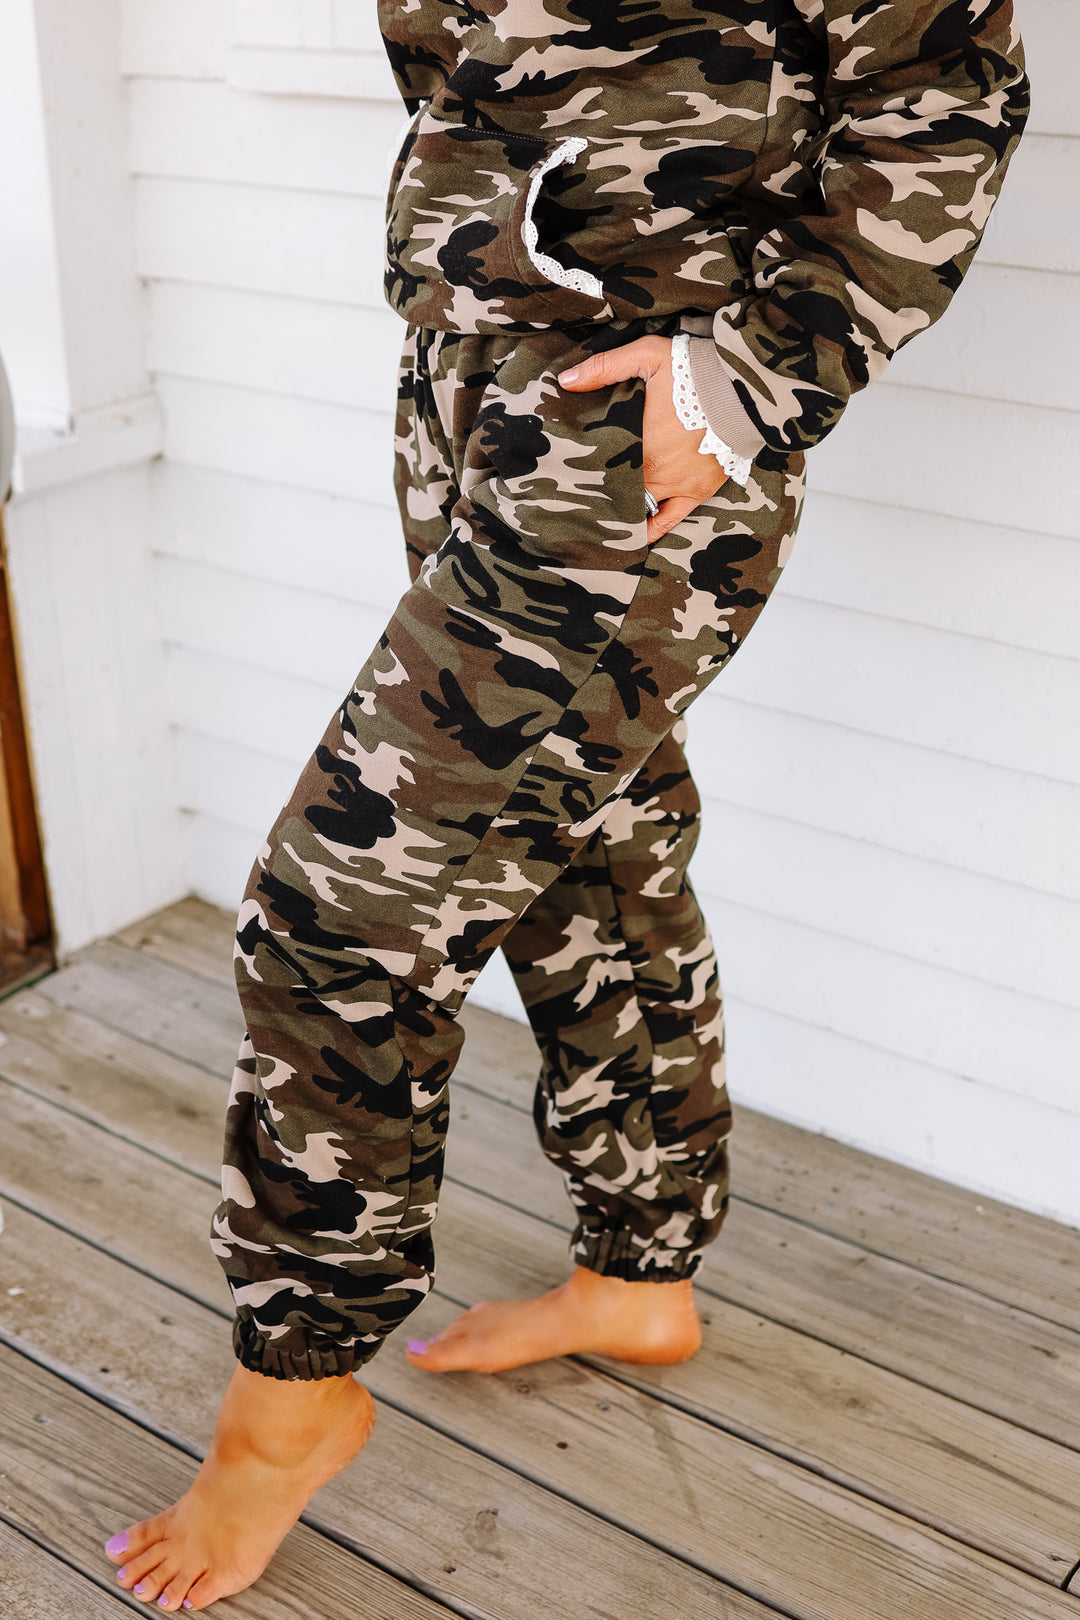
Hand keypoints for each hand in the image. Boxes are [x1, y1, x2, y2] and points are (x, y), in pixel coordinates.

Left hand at [558, 335, 727, 541]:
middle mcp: (655, 473)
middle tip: (580, 497)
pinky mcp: (698, 492)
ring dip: (622, 511)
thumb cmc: (695, 372)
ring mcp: (677, 486)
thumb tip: (565, 380)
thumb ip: (605, 367)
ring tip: (602, 517)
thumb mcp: (648, 357)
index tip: (569, 474)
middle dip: (599, 492)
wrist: (743, 389)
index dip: (584, 472)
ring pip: (639, 508)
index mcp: (638, 445)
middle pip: (617, 490)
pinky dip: (653, 530)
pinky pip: (671, 520)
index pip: (600, 466)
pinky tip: (636, 536)